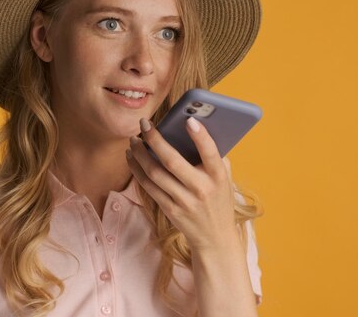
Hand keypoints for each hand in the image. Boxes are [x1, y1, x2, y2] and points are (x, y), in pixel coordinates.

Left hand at [126, 117, 238, 251]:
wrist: (215, 238)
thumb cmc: (219, 199)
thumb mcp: (225, 178)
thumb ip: (215, 157)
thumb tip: (194, 128)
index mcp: (218, 177)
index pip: (210, 153)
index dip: (200, 136)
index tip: (188, 119)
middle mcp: (201, 189)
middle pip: (172, 161)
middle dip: (155, 139)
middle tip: (144, 124)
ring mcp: (184, 201)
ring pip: (154, 173)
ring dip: (140, 153)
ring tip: (133, 140)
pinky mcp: (170, 210)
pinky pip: (148, 186)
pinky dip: (137, 169)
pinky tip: (132, 157)